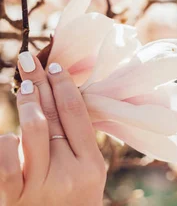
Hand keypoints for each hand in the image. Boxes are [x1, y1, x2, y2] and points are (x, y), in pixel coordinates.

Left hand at [0, 51, 105, 205]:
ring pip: (32, 134)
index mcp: (91, 164)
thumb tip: (61, 98)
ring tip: (22, 88)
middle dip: (40, 84)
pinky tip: (9, 137)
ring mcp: (40, 188)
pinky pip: (5, 166)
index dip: (64, 87)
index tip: (54, 67)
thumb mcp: (87, 172)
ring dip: (27, 106)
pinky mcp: (14, 200)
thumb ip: (77, 142)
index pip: (76, 114)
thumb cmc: (74, 201)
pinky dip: (5, 146)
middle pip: (53, 117)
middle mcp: (68, 173)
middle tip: (28, 60)